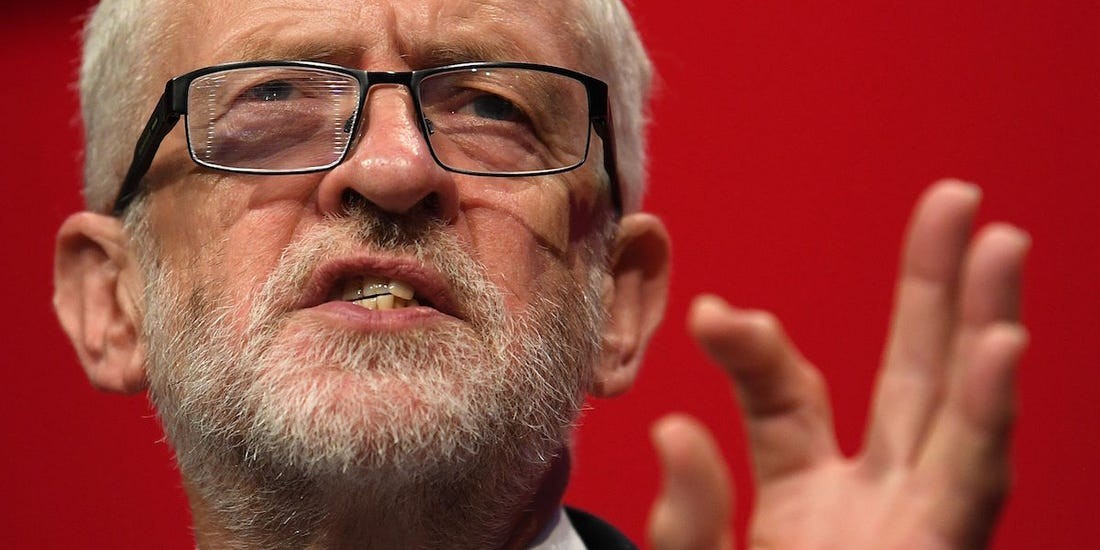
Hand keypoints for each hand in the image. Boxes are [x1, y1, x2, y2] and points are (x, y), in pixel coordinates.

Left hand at [648, 181, 1029, 548]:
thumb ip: (690, 516)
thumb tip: (673, 430)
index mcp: (802, 498)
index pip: (785, 399)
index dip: (754, 348)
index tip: (712, 314)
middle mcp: (869, 501)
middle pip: (910, 377)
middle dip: (932, 289)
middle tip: (950, 200)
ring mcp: (912, 524)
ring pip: (960, 412)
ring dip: (984, 325)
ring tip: (1000, 241)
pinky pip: (974, 480)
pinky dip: (987, 415)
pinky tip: (1001, 341)